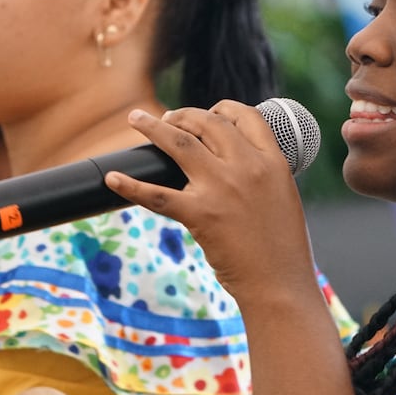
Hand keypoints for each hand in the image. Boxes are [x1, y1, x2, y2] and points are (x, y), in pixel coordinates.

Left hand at [104, 101, 316, 304]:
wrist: (280, 286)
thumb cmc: (283, 248)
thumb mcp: (283, 198)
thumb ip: (261, 176)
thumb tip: (234, 163)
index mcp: (273, 162)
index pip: (247, 116)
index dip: (223, 108)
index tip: (209, 112)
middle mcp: (248, 167)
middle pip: (209, 122)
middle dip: (184, 115)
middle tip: (167, 118)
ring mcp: (222, 188)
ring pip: (179, 142)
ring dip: (152, 126)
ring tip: (136, 119)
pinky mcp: (200, 214)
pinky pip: (156, 195)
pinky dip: (130, 185)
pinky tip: (112, 179)